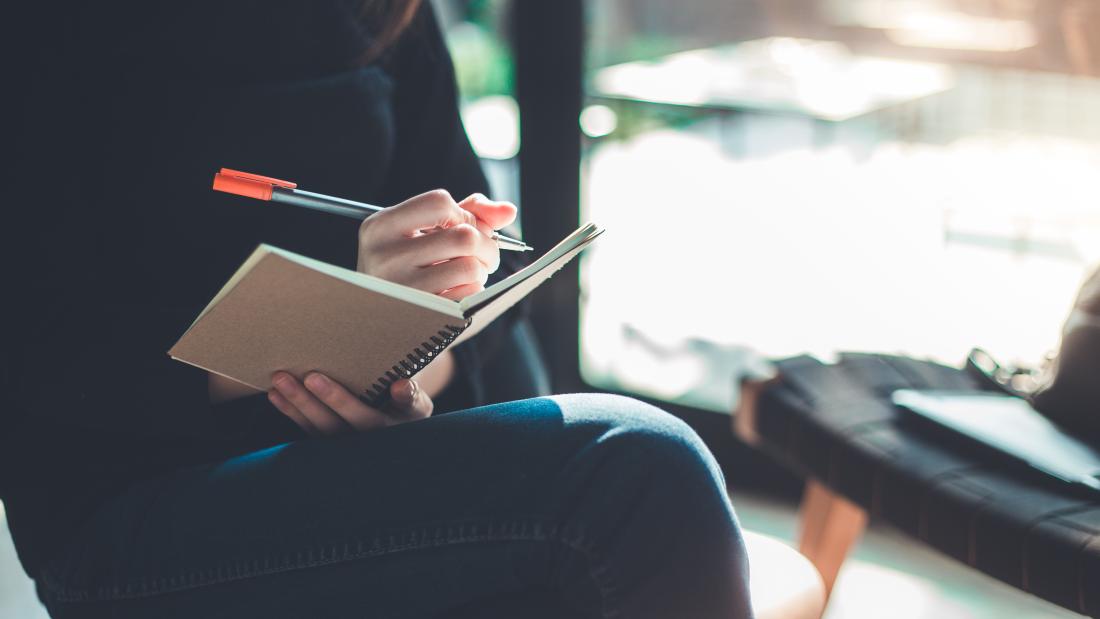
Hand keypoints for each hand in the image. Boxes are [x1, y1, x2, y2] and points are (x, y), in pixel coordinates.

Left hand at [267, 371, 430, 435]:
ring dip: (296, 404)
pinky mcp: (328, 441)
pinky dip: (290, 411)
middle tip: (307, 376)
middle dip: (320, 400)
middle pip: (337, 423)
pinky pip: (306, 428)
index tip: (331, 381)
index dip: (346, 401)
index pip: (368, 417)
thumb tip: (402, 386)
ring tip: (279, 380)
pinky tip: (275, 395)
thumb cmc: (407, 406)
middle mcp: (364, 442)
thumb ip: (409, 395)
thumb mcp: (415, 403)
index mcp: (389, 430)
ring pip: (317, 427)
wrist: (399, 425)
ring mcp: (343, 445)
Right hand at [357, 190, 517, 299]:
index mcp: (380, 227)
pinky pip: (469, 295)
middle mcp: (384, 256)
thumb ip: (469, 211)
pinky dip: (474, 289)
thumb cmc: (410, 263)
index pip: (439, 202)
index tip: (465, 227)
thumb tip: (508, 210)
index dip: (464, 214)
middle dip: (487, 244)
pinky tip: (459, 290)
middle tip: (486, 254)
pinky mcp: (422, 315)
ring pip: (470, 267)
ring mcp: (401, 289)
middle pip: (464, 236)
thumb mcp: (426, 231)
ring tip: (470, 272)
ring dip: (481, 269)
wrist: (384, 315)